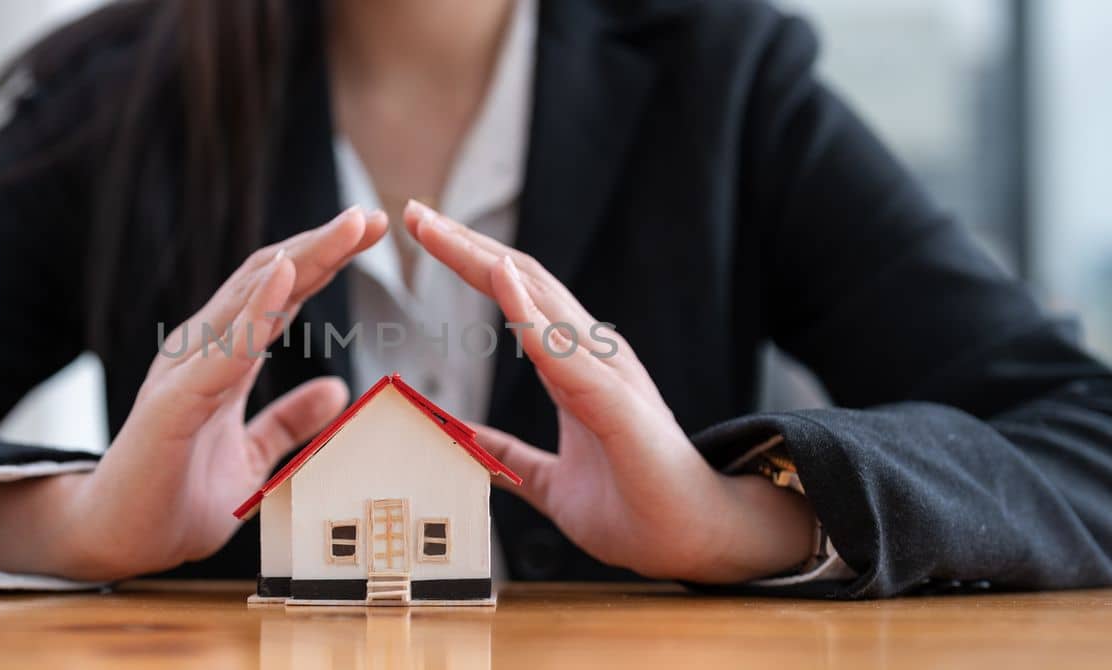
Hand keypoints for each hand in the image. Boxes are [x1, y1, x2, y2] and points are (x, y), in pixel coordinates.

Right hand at [0, 207, 388, 580]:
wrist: (116, 539)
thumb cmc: (176, 494)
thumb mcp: (252, 456)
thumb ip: (288, 421)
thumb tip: (336, 389)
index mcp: (222, 357)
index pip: (278, 295)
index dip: (323, 260)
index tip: (369, 231)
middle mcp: (202, 350)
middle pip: (268, 282)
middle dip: (321, 247)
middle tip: (370, 217)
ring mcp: (185, 371)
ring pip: (249, 301)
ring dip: (301, 261)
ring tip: (344, 230)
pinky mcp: (174, 402)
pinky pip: (224, 352)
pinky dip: (255, 312)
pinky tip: (286, 278)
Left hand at [403, 200, 815, 582]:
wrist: (696, 541)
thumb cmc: (636, 505)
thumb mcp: (550, 481)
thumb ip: (508, 457)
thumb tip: (461, 442)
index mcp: (576, 368)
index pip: (517, 297)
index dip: (472, 263)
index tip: (426, 235)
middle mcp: (591, 356)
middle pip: (522, 282)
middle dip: (466, 246)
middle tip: (415, 214)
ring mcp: (605, 373)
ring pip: (538, 299)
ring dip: (486, 261)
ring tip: (441, 230)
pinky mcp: (615, 402)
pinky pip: (565, 349)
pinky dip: (529, 312)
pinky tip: (500, 279)